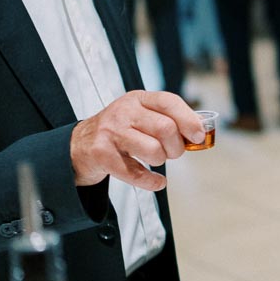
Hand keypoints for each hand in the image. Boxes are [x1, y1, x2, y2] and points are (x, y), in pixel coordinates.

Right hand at [70, 91, 202, 191]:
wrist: (78, 145)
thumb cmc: (119, 131)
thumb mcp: (141, 117)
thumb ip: (169, 121)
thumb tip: (200, 133)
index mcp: (138, 99)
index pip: (169, 101)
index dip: (189, 119)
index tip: (198, 136)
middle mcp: (123, 111)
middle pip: (165, 128)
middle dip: (176, 146)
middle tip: (172, 152)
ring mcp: (110, 132)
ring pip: (153, 150)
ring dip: (161, 161)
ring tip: (154, 159)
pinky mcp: (101, 153)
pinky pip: (135, 173)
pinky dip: (152, 181)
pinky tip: (156, 181)